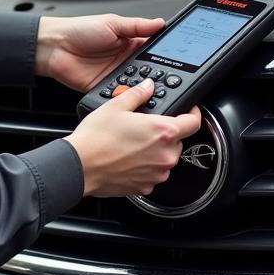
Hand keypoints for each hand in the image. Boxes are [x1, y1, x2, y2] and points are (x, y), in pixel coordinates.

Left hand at [35, 13, 164, 92]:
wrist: (53, 46)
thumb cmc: (79, 30)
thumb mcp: (112, 23)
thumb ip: (137, 26)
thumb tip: (160, 23)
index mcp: (129, 43)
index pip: (153, 51)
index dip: (165, 56)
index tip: (179, 61)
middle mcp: (125, 60)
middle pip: (147, 71)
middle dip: (155, 76)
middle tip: (167, 79)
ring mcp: (115, 76)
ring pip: (135, 86)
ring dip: (140, 87)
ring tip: (149, 88)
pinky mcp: (104, 89)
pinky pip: (118, 95)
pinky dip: (124, 97)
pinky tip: (130, 96)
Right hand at [67, 79, 202, 197]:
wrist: (79, 167)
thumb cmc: (96, 139)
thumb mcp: (116, 106)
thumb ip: (138, 94)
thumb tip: (147, 87)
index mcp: (163, 131)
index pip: (193, 122)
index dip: (193, 113)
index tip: (188, 111)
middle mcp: (165, 155)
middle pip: (177, 140)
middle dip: (164, 133)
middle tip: (143, 127)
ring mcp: (157, 173)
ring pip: (165, 157)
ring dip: (155, 150)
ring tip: (131, 144)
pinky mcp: (146, 187)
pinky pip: (152, 173)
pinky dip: (144, 166)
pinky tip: (127, 159)